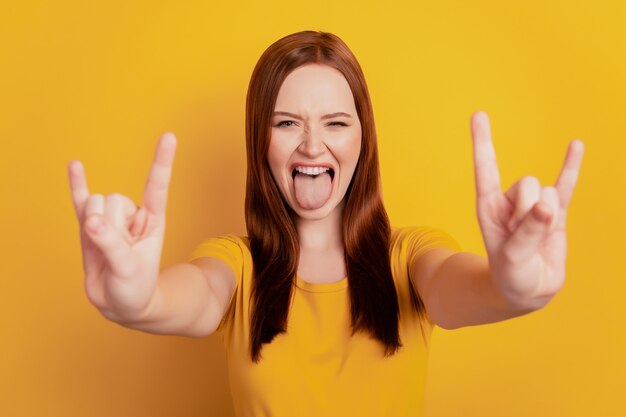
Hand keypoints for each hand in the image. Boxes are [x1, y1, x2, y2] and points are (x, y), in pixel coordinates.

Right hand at [68, 133, 176, 320]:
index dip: (161, 162)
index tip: (169, 136)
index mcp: (153, 220)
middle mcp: (132, 213)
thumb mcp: (129, 269)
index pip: (157, 186)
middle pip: (113, 199)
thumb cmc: (135, 287)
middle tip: (117, 251)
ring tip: (105, 250)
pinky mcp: (90, 225)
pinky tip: (75, 165)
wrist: (121, 303)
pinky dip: (76, 183)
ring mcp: (110, 218)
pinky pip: (80, 200)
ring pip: (94, 203)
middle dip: (110, 226)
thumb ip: (111, 244)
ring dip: (94, 227)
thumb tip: (91, 220)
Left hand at [470, 111, 583, 306]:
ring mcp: (533, 204)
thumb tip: (548, 206)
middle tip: (522, 236)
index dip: (482, 142)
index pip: (485, 167)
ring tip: (536, 239)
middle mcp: (509, 200)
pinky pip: (565, 184)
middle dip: (529, 209)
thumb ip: (528, 232)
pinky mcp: (556, 212)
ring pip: (547, 190)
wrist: (528, 289)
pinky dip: (571, 166)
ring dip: (546, 216)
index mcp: (489, 206)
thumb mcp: (512, 257)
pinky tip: (576, 145)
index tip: (478, 114)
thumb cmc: (511, 273)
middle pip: (526, 183)